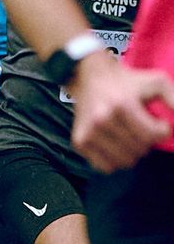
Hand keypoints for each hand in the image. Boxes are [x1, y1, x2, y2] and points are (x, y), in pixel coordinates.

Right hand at [70, 51, 173, 171]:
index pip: (152, 135)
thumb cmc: (127, 81)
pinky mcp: (80, 142)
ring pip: (124, 161)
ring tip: (129, 137)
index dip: (162, 131)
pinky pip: (106, 167)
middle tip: (141, 127)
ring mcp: (89, 133)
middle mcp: (103, 120)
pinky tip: (115, 145)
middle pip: (139, 150)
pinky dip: (114, 160)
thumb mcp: (157, 81)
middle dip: (146, 141)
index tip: (158, 122)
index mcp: (122, 105)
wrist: (89, 76)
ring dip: (132, 152)